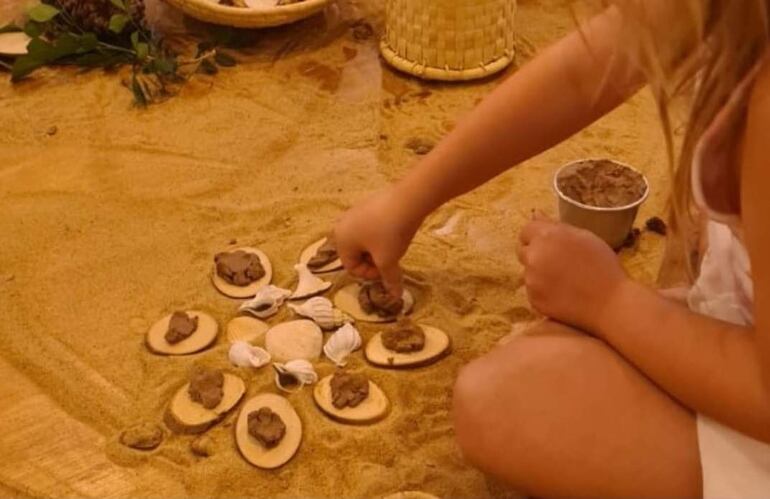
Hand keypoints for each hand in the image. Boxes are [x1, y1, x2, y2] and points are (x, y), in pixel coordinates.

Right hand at [334, 186, 422, 296]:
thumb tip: (395, 297)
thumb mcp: (389, 260)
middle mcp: (342, 224)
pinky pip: (370, 225)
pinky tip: (395, 230)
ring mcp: (354, 211)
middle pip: (356, 253)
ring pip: (364, 239)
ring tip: (394, 245)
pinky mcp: (368, 203)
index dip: (370, 273)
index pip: (351, 267)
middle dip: (373, 260)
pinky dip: (381, 233)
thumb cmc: (390, 233)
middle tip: (390, 258)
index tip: (387, 268)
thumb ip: (389, 279)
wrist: (408, 200)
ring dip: (378, 247)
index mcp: (341, 239)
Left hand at [517, 218, 628, 332]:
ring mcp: (531, 280)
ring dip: (539, 273)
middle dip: (535, 253)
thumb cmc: (603, 265)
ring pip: (528, 272)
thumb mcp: (584, 236)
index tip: (550, 243)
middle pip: (523, 251)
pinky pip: (532, 290)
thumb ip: (555, 226)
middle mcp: (533, 257)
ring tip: (563, 279)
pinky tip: (562, 293)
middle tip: (558, 262)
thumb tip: (535, 214)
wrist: (610, 303)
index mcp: (546, 237)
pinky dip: (542, 290)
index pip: (526, 230)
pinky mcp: (533, 299)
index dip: (537, 236)